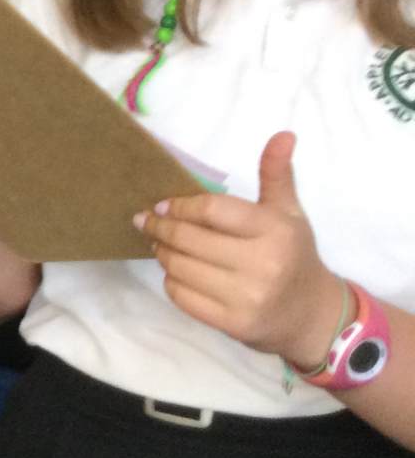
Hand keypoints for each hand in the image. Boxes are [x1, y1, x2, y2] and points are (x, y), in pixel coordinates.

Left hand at [135, 131, 346, 367]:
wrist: (312, 315)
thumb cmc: (293, 255)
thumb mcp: (289, 213)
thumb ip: (276, 174)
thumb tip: (282, 134)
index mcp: (274, 231)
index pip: (212, 210)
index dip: (180, 206)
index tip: (161, 205)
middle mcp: (262, 264)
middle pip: (189, 239)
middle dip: (160, 228)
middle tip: (145, 222)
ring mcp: (246, 297)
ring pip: (180, 268)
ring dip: (162, 253)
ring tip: (159, 244)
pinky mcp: (232, 323)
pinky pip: (182, 296)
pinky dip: (171, 281)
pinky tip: (175, 272)